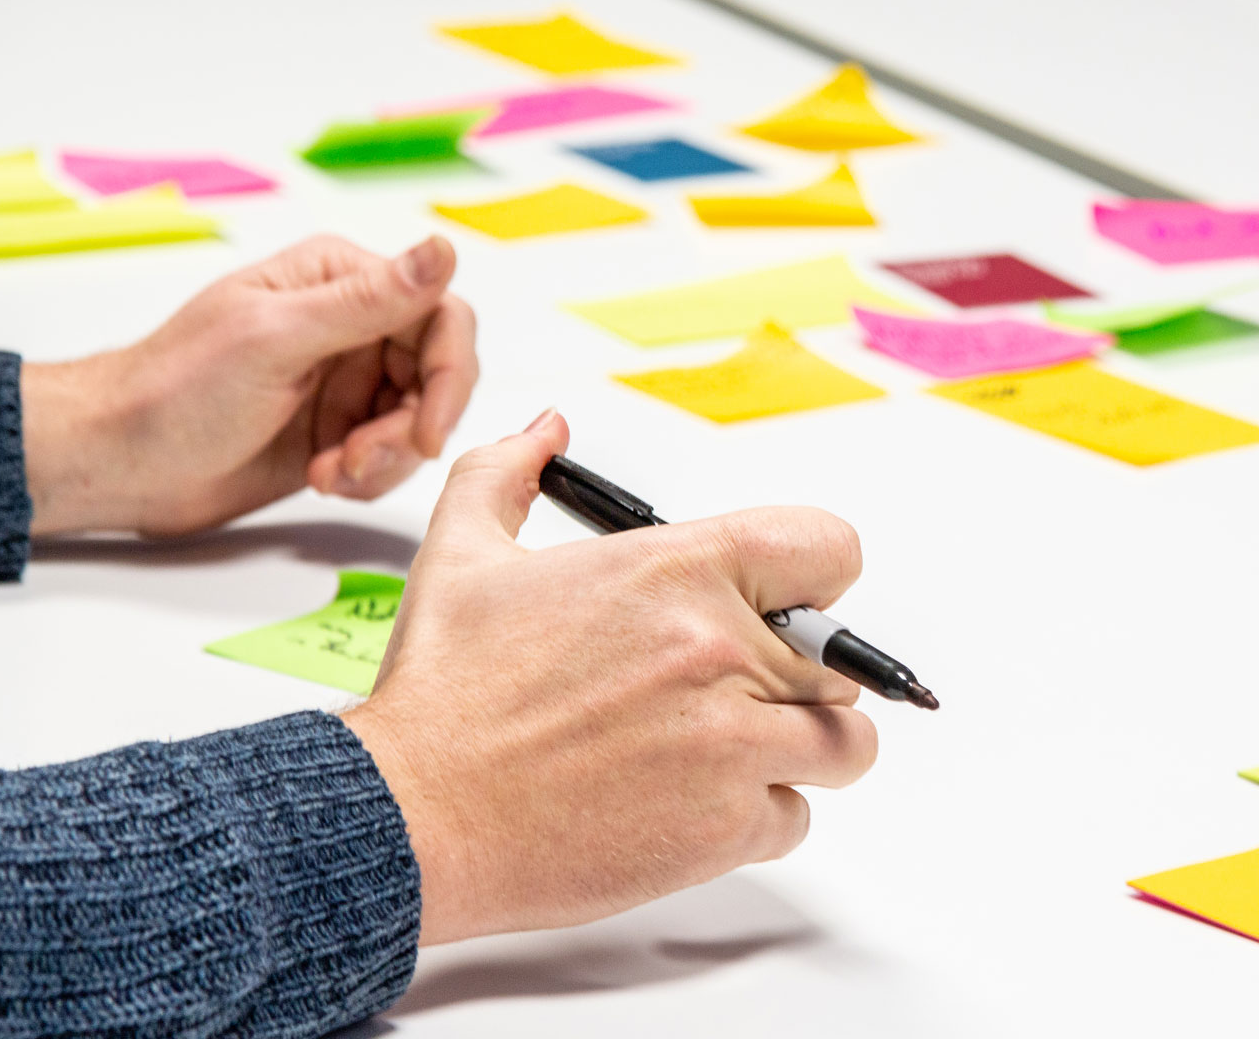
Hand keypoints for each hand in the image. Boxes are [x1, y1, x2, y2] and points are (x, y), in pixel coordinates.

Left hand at [22, 234, 478, 535]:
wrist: (120, 461)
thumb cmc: (175, 390)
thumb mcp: (275, 339)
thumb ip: (368, 301)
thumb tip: (444, 247)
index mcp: (339, 280)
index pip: (438, 313)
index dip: (449, 373)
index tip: (428, 431)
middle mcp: (351, 324)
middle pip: (437, 374)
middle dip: (410, 427)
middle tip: (362, 459)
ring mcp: (346, 380)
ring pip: (419, 421)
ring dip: (386, 458)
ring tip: (332, 473)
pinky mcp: (339, 430)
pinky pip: (392, 455)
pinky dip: (369, 476)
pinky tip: (321, 480)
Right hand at [341, 411, 879, 944]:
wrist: (415, 814)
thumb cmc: (442, 696)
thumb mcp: (462, 554)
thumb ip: (508, 473)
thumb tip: (544, 432)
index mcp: (676, 572)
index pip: (830, 550)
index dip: (814, 579)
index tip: (788, 605)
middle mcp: (720, 651)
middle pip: (837, 660)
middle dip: (794, 677)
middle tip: (728, 694)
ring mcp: (732, 744)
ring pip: (843, 743)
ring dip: (797, 749)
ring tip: (727, 753)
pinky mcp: (725, 827)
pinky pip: (796, 818)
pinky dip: (756, 819)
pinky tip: (690, 807)